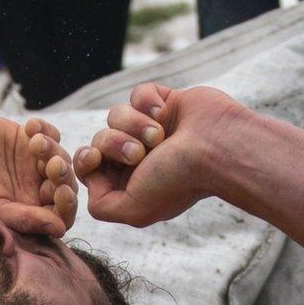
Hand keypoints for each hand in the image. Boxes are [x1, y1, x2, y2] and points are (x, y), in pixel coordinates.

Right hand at [0, 114, 78, 237]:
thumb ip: (25, 219)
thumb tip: (59, 229)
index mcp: (26, 212)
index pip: (60, 214)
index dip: (67, 205)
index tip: (61, 192)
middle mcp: (31, 190)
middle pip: (64, 185)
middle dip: (63, 175)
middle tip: (52, 164)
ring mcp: (31, 164)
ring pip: (60, 157)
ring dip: (53, 149)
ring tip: (34, 142)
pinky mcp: (26, 139)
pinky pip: (51, 134)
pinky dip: (46, 129)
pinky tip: (29, 127)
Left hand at [72, 84, 246, 227]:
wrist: (217, 148)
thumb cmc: (178, 180)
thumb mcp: (134, 211)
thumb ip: (102, 207)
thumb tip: (93, 180)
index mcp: (131, 183)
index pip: (89, 167)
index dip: (86, 160)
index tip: (96, 158)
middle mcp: (140, 157)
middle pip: (99, 139)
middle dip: (114, 144)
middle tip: (140, 153)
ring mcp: (152, 129)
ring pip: (115, 115)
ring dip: (133, 124)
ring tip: (158, 135)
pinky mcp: (165, 103)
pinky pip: (138, 93)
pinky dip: (147, 101)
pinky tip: (164, 112)